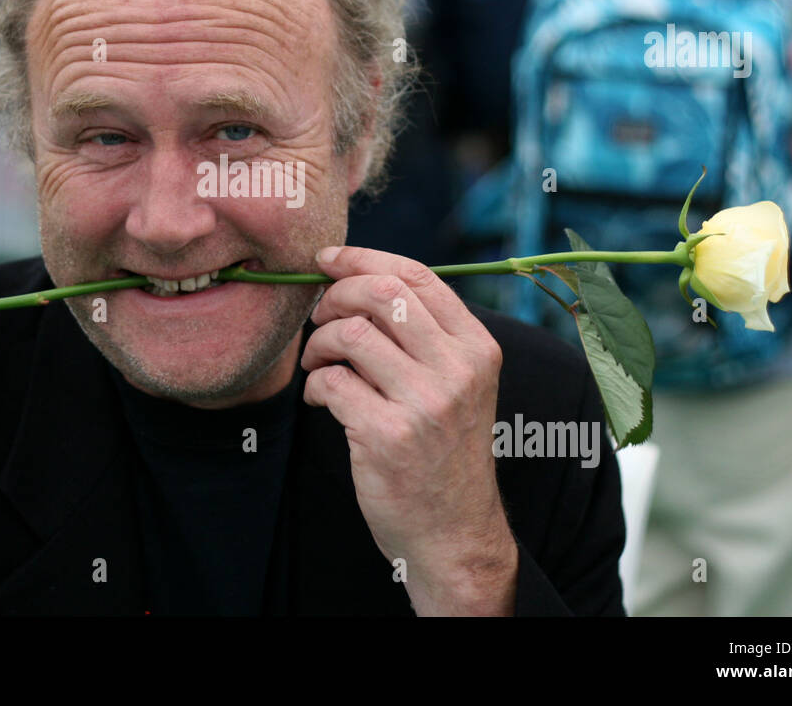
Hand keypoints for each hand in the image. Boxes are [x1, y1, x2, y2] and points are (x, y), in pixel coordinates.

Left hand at [301, 245, 517, 615]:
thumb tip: (356, 279)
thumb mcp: (457, 385)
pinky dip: (314, 386)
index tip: (327, 260)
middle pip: (379, 293)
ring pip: (349, 333)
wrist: (453, 533)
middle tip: (318, 319)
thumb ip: (423, 336)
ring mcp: (425, 403)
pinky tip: (320, 401)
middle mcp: (458, 370)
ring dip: (317, 344)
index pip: (417, 276)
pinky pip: (330, 382)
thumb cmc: (443, 452)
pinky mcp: (388, 435)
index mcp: (477, 348)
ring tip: (318, 365)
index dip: (363, 258)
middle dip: (334, 297)